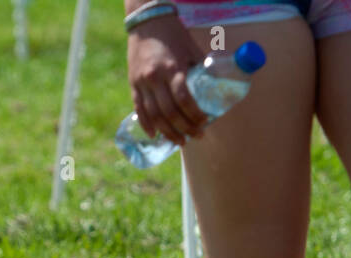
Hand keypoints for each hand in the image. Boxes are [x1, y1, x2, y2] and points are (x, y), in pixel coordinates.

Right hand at [126, 12, 206, 145]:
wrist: (147, 23)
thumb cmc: (174, 36)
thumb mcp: (192, 50)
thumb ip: (202, 70)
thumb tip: (217, 90)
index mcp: (173, 68)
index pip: (184, 99)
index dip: (195, 114)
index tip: (205, 122)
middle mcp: (155, 78)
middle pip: (170, 112)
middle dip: (185, 128)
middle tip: (197, 136)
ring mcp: (142, 83)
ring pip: (155, 115)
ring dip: (168, 132)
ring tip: (181, 141)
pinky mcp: (133, 85)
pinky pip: (139, 109)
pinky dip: (147, 124)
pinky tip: (155, 135)